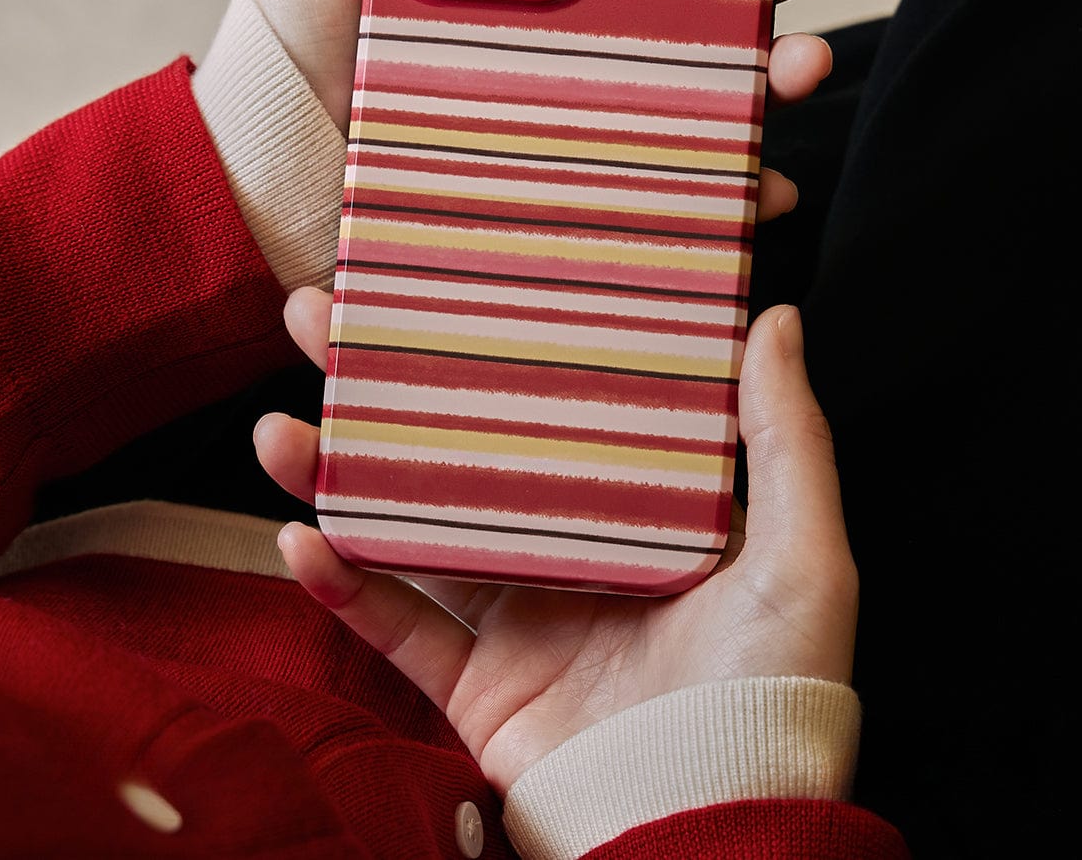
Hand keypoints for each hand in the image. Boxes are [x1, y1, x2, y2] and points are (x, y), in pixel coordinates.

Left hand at [248, 0, 846, 217]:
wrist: (268, 164)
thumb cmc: (298, 30)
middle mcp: (581, 12)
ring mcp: (590, 96)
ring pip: (717, 73)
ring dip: (782, 61)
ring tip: (798, 63)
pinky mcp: (583, 177)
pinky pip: (675, 177)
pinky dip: (729, 177)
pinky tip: (758, 179)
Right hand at [255, 300, 856, 795]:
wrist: (719, 824)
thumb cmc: (776, 688)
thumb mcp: (802, 551)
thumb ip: (787, 436)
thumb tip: (776, 318)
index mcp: (637, 507)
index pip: (554, 399)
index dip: (496, 338)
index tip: (445, 278)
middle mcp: (567, 549)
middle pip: (457, 448)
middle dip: (383, 385)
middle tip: (322, 321)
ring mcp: (516, 616)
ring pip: (408, 528)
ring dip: (338, 476)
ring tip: (279, 429)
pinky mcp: (477, 687)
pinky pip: (395, 628)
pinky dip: (343, 588)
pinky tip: (300, 540)